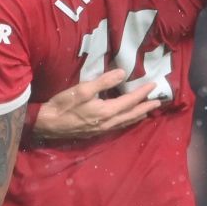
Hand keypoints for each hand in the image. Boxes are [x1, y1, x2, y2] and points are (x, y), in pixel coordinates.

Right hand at [31, 68, 161, 140]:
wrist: (48, 124)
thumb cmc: (64, 104)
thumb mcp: (83, 89)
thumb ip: (104, 81)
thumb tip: (123, 73)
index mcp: (106, 111)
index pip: (130, 101)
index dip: (142, 93)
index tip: (153, 85)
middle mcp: (108, 123)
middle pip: (131, 114)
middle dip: (145, 107)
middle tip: (158, 102)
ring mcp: (102, 129)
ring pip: (125, 122)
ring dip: (137, 116)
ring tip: (147, 111)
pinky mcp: (95, 132)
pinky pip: (118, 127)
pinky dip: (127, 122)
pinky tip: (126, 120)